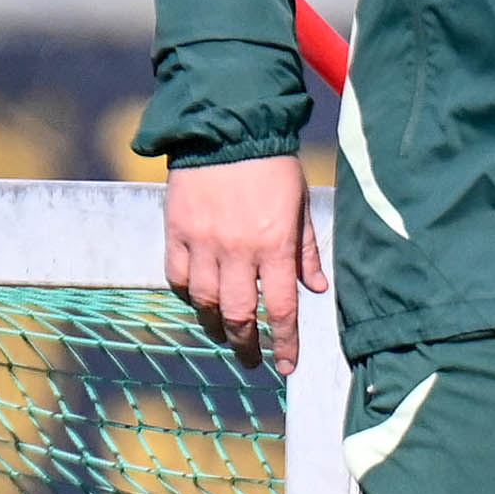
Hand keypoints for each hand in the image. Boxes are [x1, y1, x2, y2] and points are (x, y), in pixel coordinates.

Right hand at [165, 153, 322, 372]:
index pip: (280, 309)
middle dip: (246, 344)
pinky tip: (198, 298)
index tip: (285, 365)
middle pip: (238, 315)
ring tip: (224, 333)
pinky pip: (178, 276)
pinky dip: (188, 292)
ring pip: (205, 301)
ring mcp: (204, 241)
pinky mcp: (177, 230)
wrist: (227, 127)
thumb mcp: (300, 205)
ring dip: (215, 324)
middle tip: (252, 358)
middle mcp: (238, 250)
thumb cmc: (271, 166)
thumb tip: (317, 290)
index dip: (283, 343)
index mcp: (274, 244)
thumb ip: (306, 251)